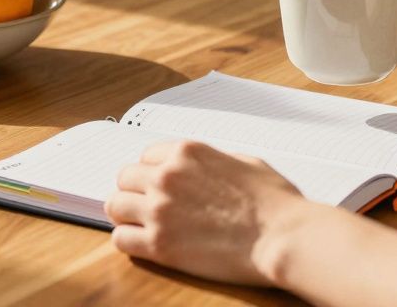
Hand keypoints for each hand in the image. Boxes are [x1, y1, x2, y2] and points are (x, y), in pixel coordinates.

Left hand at [105, 140, 307, 285]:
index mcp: (187, 152)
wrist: (281, 236)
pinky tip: (143, 244)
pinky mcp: (159, 244)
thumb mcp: (244, 162)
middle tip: (146, 206)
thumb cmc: (273, 202)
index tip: (157, 185)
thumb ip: (213, 160)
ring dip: (127, 214)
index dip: (152, 172)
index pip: (146, 156)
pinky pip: (120, 239)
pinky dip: (128, 241)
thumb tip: (203, 169)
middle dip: (135, 191)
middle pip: (125, 178)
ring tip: (140, 225)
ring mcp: (159, 209)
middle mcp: (167, 176)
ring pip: (115, 205)